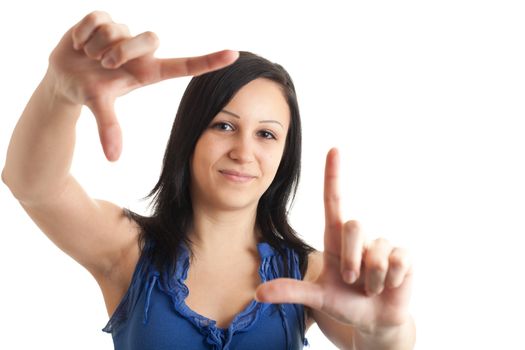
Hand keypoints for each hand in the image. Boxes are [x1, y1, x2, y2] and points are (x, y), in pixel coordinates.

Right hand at [47, 11, 238, 160]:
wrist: (62, 76)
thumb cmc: (89, 90)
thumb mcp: (99, 105)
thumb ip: (109, 128)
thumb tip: (113, 158)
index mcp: (149, 71)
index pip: (185, 66)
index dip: (209, 61)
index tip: (233, 55)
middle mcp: (141, 50)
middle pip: (148, 39)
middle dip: (120, 53)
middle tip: (103, 65)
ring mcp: (125, 32)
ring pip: (118, 30)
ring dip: (96, 47)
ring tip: (89, 56)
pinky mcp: (105, 18)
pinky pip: (97, 20)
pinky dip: (82, 34)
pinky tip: (80, 44)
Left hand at [255, 148, 412, 332]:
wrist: (374, 322)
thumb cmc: (344, 304)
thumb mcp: (317, 298)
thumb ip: (290, 292)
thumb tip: (258, 294)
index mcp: (336, 239)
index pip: (333, 201)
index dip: (333, 176)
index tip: (333, 150)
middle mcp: (359, 238)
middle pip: (353, 225)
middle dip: (351, 260)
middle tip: (353, 281)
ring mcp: (382, 245)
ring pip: (376, 252)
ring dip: (371, 279)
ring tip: (371, 288)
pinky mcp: (403, 257)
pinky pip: (398, 262)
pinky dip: (391, 281)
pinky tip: (390, 286)